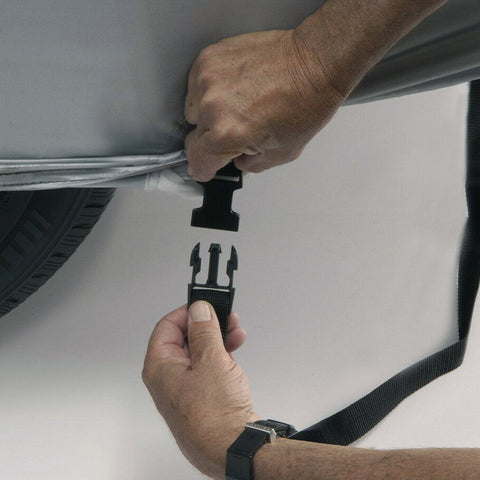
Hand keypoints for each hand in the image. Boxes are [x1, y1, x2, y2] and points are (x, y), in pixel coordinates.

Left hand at [142, 302, 259, 479]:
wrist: (232, 449)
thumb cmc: (214, 415)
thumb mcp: (211, 359)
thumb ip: (204, 330)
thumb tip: (198, 310)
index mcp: (160, 367)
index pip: (166, 326)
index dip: (187, 312)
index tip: (205, 305)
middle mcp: (168, 378)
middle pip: (184, 339)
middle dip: (207, 325)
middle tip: (225, 318)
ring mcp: (184, 389)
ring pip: (198, 353)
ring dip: (217, 339)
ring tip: (236, 333)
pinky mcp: (201, 398)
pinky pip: (206, 369)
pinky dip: (220, 357)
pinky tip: (234, 352)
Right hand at [184, 29, 344, 181]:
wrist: (314, 63)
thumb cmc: (305, 102)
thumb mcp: (282, 154)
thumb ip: (250, 165)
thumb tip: (237, 160)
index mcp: (226, 134)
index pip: (197, 162)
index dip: (205, 169)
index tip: (206, 168)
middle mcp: (212, 107)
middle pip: (194, 136)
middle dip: (213, 139)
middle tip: (238, 130)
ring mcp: (208, 79)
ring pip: (193, 109)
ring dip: (208, 112)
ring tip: (238, 105)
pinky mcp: (209, 58)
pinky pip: (197, 83)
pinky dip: (210, 89)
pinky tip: (235, 87)